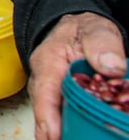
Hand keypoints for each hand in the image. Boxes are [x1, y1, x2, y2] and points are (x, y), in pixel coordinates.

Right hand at [29, 12, 125, 139]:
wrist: (79, 28)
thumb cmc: (84, 29)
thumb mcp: (95, 29)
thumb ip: (102, 43)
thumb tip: (112, 67)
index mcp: (48, 62)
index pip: (44, 91)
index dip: (47, 115)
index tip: (53, 135)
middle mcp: (45, 81)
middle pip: (46, 110)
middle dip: (52, 132)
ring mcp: (54, 93)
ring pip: (55, 116)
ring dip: (62, 132)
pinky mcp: (64, 100)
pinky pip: (65, 116)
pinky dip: (71, 127)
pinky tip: (79, 135)